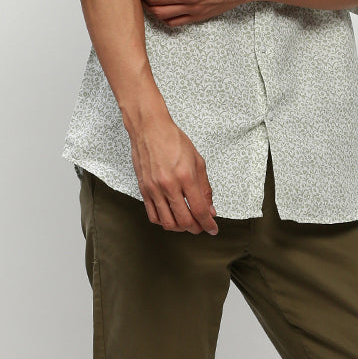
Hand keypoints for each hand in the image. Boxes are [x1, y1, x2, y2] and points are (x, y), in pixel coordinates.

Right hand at [126, 106, 218, 234]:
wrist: (149, 129)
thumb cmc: (174, 141)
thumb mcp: (198, 161)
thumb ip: (205, 188)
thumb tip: (210, 209)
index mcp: (186, 177)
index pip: (199, 210)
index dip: (208, 224)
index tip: (213, 229)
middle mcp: (169, 185)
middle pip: (184, 221)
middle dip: (196, 229)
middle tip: (201, 227)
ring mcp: (154, 189)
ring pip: (168, 222)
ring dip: (181, 228)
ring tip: (187, 224)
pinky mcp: (144, 190)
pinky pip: (153, 216)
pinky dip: (164, 222)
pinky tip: (171, 218)